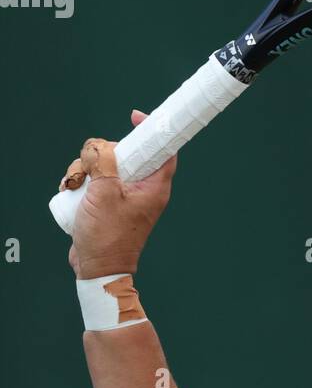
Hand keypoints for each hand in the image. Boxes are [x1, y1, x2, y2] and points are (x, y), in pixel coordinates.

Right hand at [61, 110, 177, 278]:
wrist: (98, 269)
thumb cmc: (108, 236)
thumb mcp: (104, 193)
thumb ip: (103, 163)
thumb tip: (98, 146)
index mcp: (154, 187)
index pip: (163, 150)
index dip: (153, 131)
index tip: (136, 118)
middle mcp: (144, 190)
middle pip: (127, 155)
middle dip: (103, 154)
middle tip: (91, 164)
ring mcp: (126, 197)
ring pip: (107, 167)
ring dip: (87, 169)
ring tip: (76, 182)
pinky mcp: (110, 204)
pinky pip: (97, 182)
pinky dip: (83, 181)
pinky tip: (70, 188)